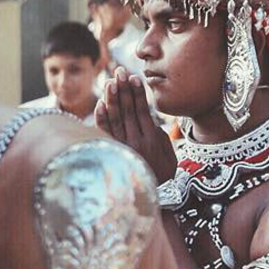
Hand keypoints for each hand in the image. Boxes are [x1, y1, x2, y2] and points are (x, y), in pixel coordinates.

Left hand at [95, 67, 176, 181]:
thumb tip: (150, 120)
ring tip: (110, 82)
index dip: (138, 94)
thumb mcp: (168, 156)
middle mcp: (135, 142)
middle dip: (123, 89)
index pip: (142, 111)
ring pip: (114, 119)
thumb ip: (160, 137)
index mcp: (151, 141)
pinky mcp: (110, 152)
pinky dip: (101, 117)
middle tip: (119, 71)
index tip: (135, 78)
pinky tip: (100, 103)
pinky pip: (104, 132)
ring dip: (112, 99)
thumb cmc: (160, 173)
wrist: (146, 197)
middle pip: (127, 111)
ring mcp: (120, 147)